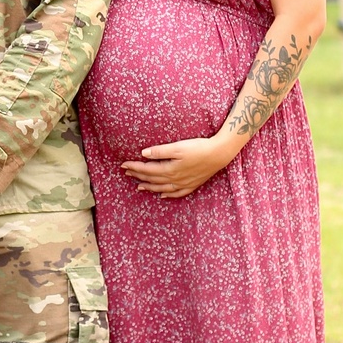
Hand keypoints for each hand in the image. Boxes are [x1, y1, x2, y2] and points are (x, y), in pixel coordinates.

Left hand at [121, 134, 239, 197]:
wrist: (219, 154)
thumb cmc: (198, 148)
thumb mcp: (178, 147)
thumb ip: (160, 151)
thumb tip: (143, 154)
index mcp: (169, 169)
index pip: (146, 169)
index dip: (134, 167)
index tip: (123, 165)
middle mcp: (174, 179)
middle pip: (152, 179)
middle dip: (138, 176)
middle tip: (127, 173)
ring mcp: (183, 184)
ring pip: (162, 188)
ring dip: (149, 187)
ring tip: (139, 186)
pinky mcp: (192, 184)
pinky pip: (176, 193)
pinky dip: (167, 195)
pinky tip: (162, 195)